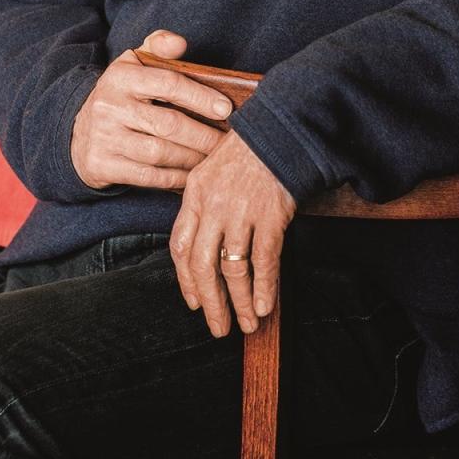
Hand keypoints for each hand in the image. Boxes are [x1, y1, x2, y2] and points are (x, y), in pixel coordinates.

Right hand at [71, 30, 230, 190]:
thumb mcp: (132, 64)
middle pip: (169, 124)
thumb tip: (181, 43)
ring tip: (213, 158)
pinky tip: (192, 175)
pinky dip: (175, 178)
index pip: (168, 84)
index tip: (226, 108)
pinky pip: (148, 176)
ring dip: (193, 158)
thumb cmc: (120, 95)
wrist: (78, 133)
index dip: (200, 96)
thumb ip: (157, 46)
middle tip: (227, 142)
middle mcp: (109, 106)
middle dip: (204, 135)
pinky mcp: (102, 165)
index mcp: (121, 77)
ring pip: (161, 153)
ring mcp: (104, 138)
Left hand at [170, 131, 295, 337]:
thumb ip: (201, 205)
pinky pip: (264, 259)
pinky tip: (264, 304)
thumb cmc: (245, 152)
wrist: (278, 130)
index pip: (180, 247)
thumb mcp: (210, 172)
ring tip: (247, 323)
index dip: (185, 280)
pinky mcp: (270, 215)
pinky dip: (264, 286)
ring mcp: (241, 212)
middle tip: (218, 327)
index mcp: (194, 195)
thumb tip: (199, 244)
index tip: (194, 302)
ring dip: (240, 301)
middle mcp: (213, 206)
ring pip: (234, 268)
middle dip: (211, 303)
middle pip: (203, 265)